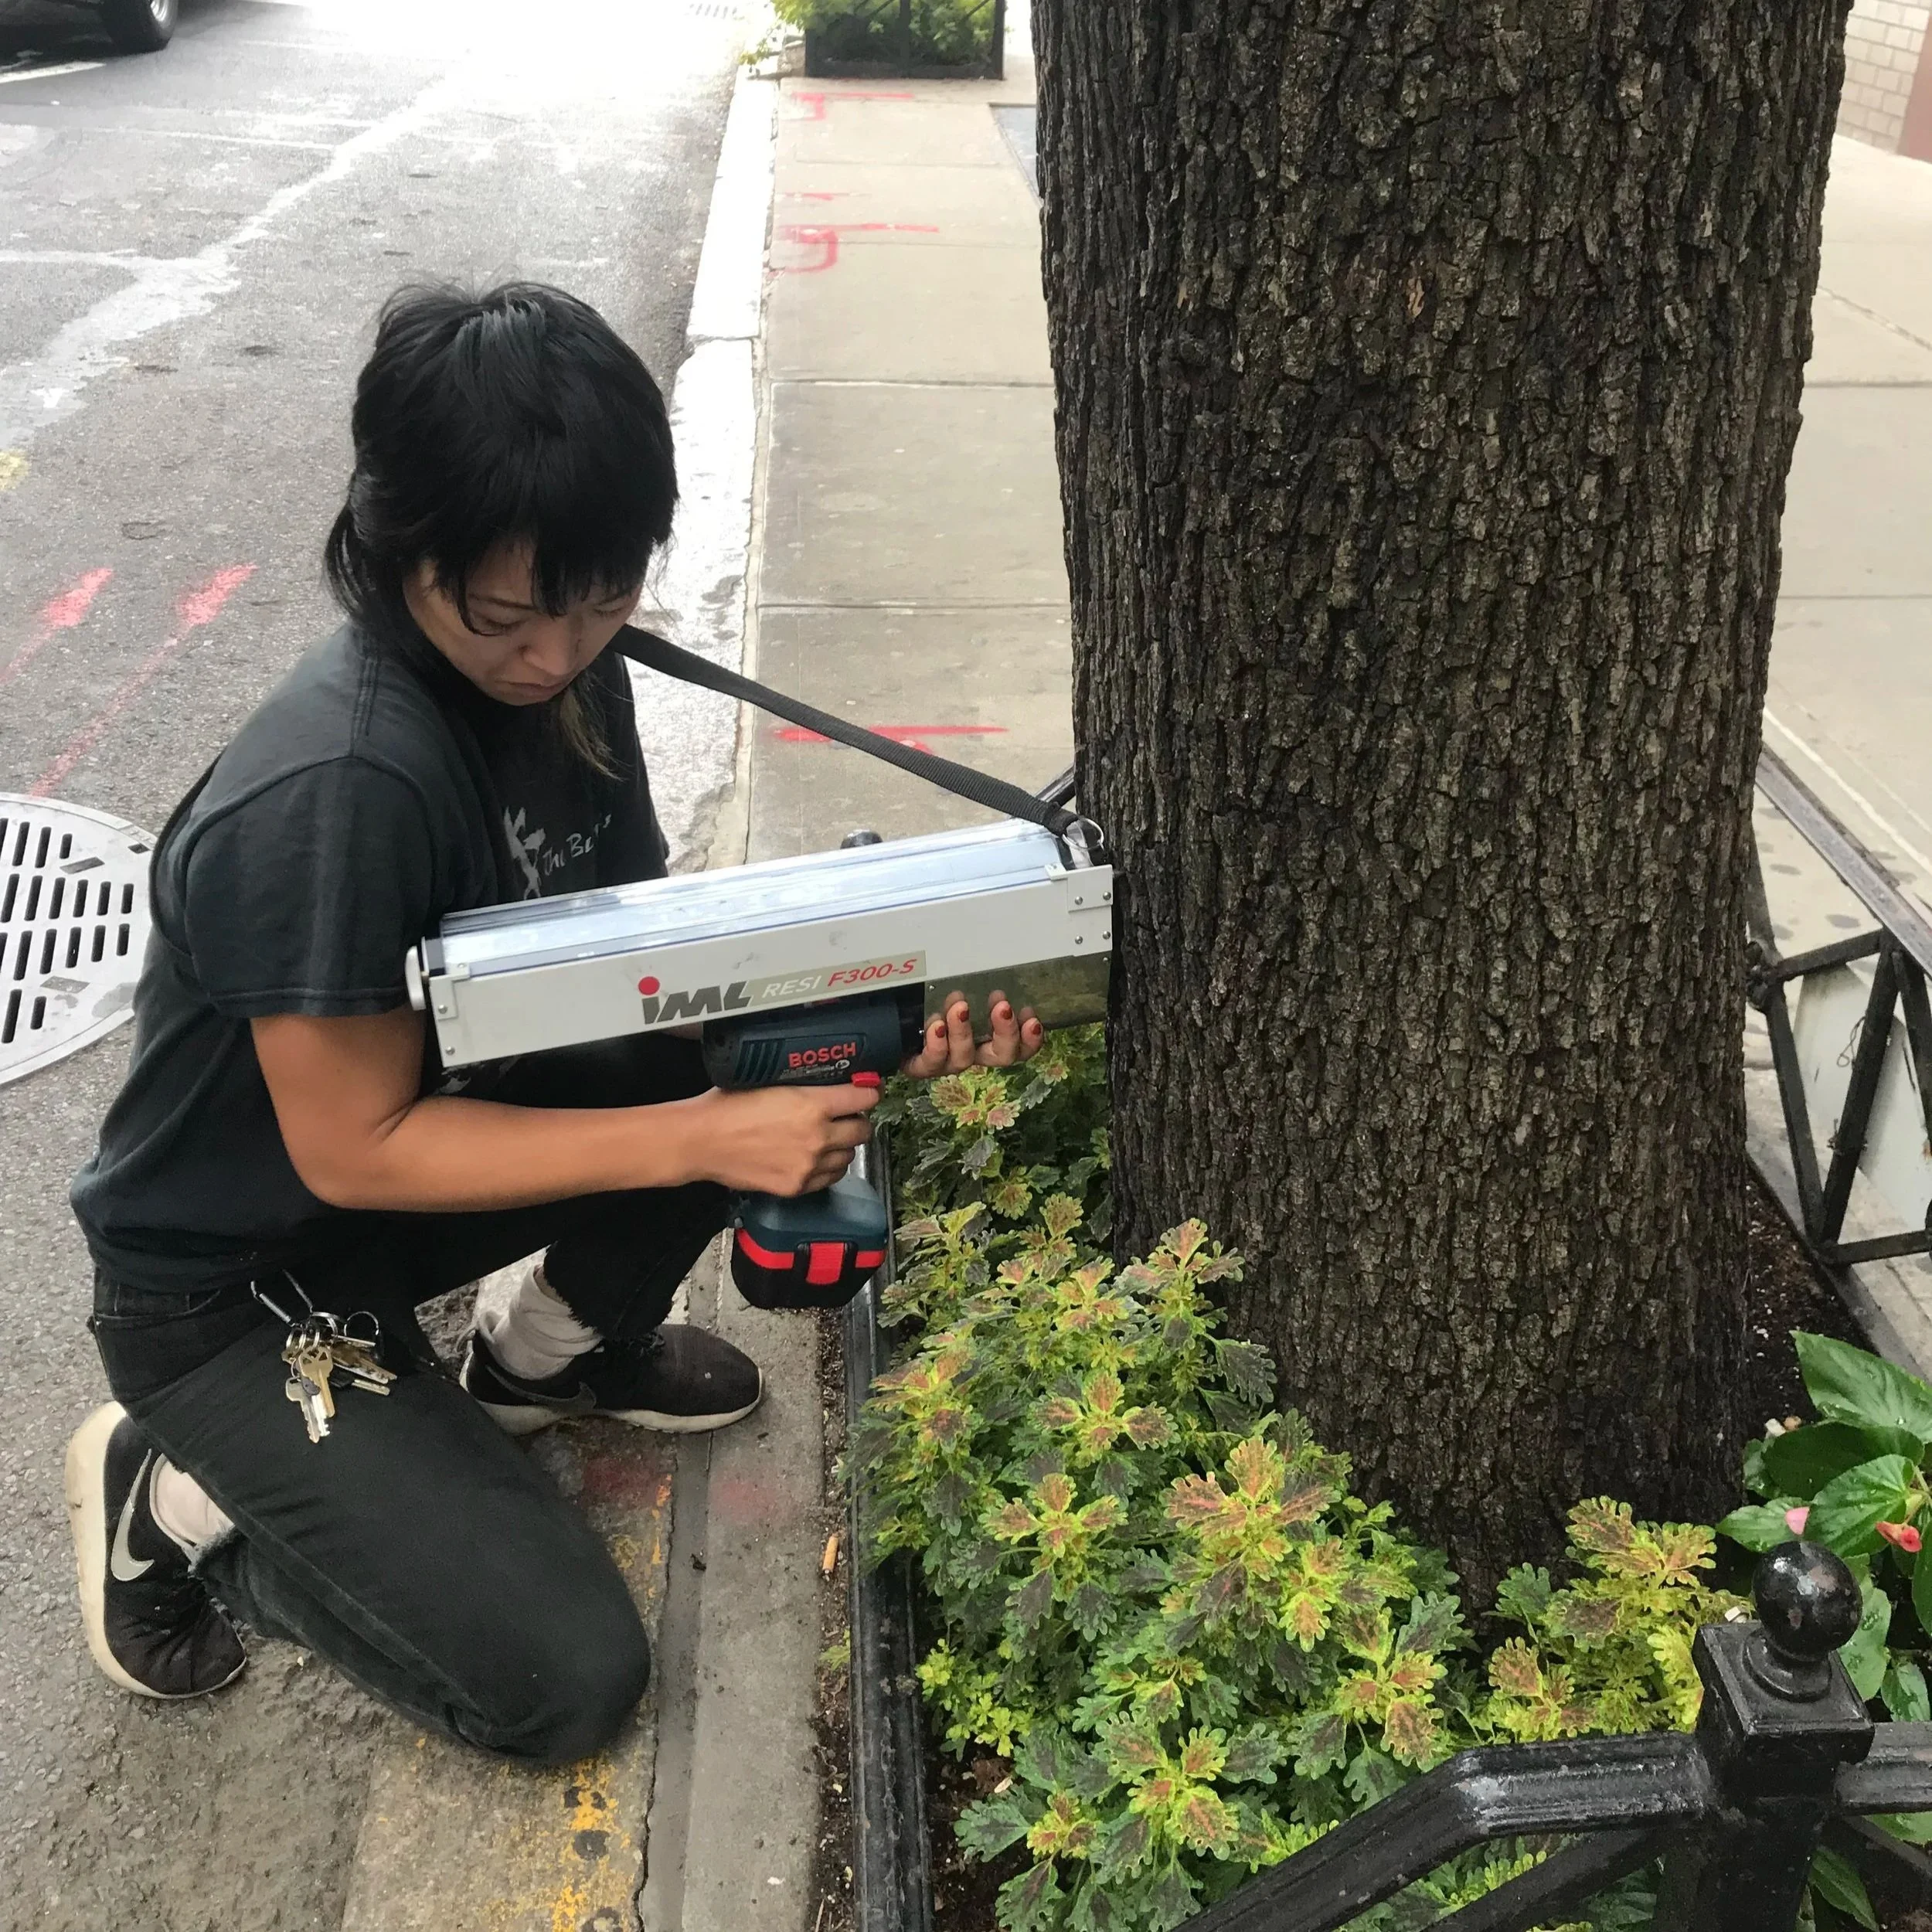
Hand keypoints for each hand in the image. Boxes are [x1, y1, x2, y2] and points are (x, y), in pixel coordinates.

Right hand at [683, 1082, 878, 1195]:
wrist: (701, 1141)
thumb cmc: (728, 1106)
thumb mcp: (772, 1082)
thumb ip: (807, 1087)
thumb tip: (831, 1085)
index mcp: (814, 1105)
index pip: (865, 1098)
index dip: (868, 1092)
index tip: (866, 1092)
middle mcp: (818, 1137)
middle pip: (862, 1130)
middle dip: (856, 1121)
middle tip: (844, 1116)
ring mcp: (809, 1166)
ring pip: (849, 1156)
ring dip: (842, 1146)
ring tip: (824, 1139)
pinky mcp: (797, 1186)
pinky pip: (830, 1178)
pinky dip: (827, 1168)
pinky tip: (813, 1158)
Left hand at [901, 991, 1043, 1077]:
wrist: (896, 1020)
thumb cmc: (932, 998)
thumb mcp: (962, 986)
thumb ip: (980, 984)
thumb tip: (1001, 967)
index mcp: (988, 1038)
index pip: (1019, 1045)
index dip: (1030, 1039)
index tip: (1033, 1020)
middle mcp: (972, 1053)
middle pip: (1000, 1055)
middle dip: (1006, 1032)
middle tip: (1002, 1007)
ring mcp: (948, 1062)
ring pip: (963, 1057)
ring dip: (964, 1031)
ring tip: (960, 1007)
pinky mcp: (921, 1066)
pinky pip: (930, 1063)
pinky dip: (936, 1045)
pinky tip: (936, 1026)